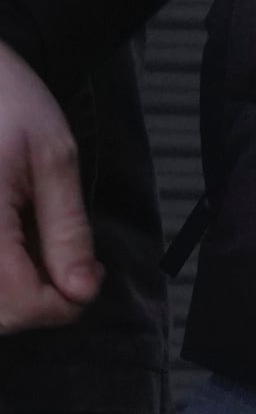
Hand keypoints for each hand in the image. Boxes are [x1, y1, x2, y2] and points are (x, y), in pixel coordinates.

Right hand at [0, 40, 91, 331]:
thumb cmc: (8, 106)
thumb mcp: (55, 159)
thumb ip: (67, 231)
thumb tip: (82, 292)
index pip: (16, 302)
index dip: (61, 307)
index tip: (88, 283)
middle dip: (37, 304)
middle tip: (71, 270)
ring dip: (11, 298)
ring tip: (40, 259)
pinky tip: (11, 255)